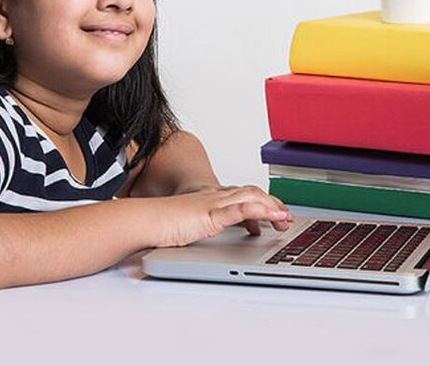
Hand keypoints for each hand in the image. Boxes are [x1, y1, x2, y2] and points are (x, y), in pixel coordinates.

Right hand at [154, 185, 293, 247]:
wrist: (143, 221)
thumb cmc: (158, 225)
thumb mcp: (186, 226)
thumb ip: (197, 227)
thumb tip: (201, 235)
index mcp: (209, 199)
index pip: (242, 195)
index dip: (261, 201)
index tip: (274, 213)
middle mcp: (214, 198)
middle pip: (252, 193)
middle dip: (272, 203)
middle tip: (285, 219)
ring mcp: (213, 204)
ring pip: (251, 198)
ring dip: (272, 207)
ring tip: (285, 219)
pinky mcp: (210, 214)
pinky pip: (240, 209)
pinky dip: (261, 211)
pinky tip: (273, 216)